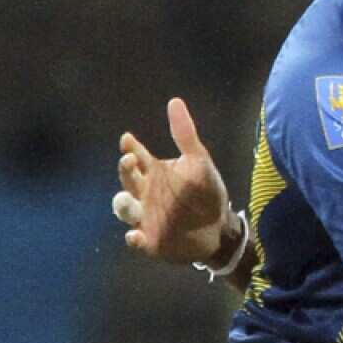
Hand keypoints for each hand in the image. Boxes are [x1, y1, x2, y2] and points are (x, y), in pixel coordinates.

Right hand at [113, 97, 232, 265]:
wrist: (219, 227)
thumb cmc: (205, 192)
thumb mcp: (198, 161)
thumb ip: (185, 134)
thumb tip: (174, 101)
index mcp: (154, 173)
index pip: (137, 157)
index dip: (131, 148)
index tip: (128, 139)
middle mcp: (144, 193)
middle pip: (128, 180)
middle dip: (126, 171)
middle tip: (129, 161)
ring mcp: (145, 217)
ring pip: (125, 209)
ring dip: (124, 205)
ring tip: (127, 198)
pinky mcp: (151, 240)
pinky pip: (136, 240)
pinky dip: (134, 238)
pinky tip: (135, 235)